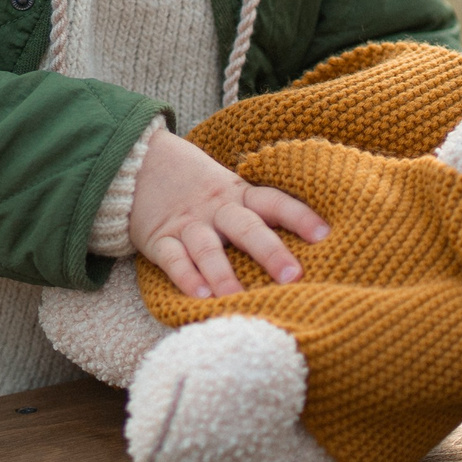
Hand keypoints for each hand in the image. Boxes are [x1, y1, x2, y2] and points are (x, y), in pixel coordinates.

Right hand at [129, 127, 328, 298]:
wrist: (137, 163)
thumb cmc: (197, 187)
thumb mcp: (229, 189)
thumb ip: (256, 211)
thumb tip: (311, 240)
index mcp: (238, 194)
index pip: (274, 202)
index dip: (299, 216)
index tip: (324, 234)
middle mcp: (216, 209)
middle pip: (246, 227)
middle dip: (270, 252)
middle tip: (293, 276)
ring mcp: (187, 225)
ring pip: (207, 248)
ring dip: (223, 273)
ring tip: (238, 297)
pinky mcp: (159, 240)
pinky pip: (173, 259)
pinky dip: (186, 277)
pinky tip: (200, 296)